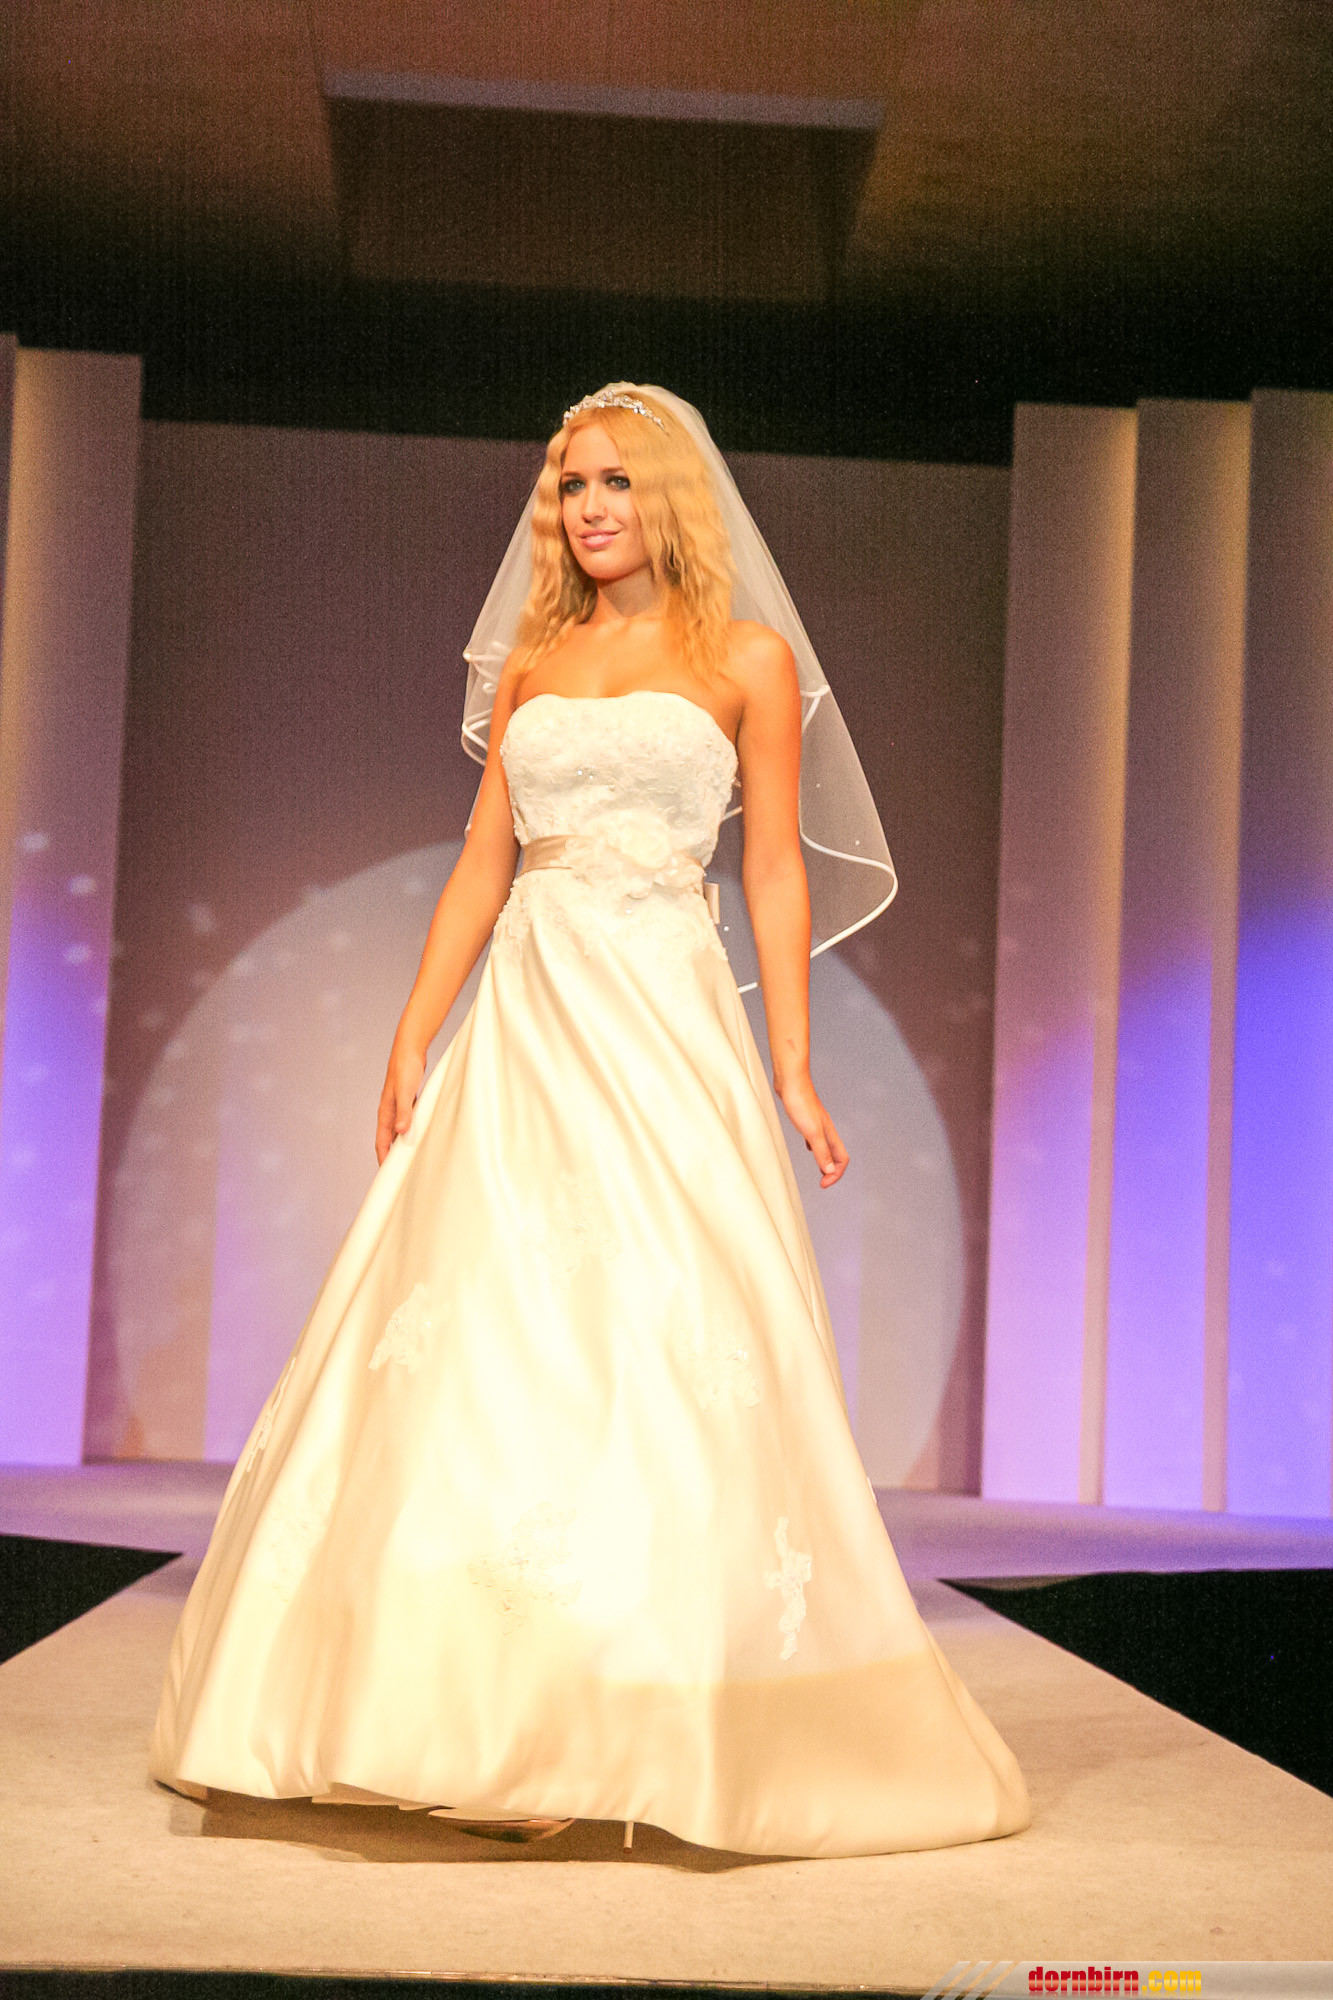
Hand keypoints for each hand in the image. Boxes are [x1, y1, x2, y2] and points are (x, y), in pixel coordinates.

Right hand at [375, 1039, 425, 1165]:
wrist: (409, 1049)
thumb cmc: (406, 1069)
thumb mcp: (406, 1092)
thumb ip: (404, 1112)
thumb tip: (401, 1132)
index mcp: (385, 1113)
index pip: (381, 1142)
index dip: (384, 1159)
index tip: (388, 1175)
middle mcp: (389, 1112)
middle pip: (388, 1139)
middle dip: (392, 1155)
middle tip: (401, 1172)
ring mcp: (397, 1106)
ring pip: (398, 1131)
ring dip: (402, 1143)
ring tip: (411, 1158)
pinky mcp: (407, 1100)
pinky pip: (407, 1121)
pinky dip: (411, 1130)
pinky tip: (420, 1134)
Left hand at [775, 1071, 848, 1187]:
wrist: (791, 1081)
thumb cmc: (800, 1104)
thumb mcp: (812, 1132)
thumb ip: (821, 1152)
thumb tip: (830, 1171)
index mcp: (829, 1134)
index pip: (841, 1159)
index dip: (835, 1175)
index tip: (823, 1184)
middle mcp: (826, 1129)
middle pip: (836, 1154)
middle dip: (832, 1170)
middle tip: (823, 1182)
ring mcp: (817, 1123)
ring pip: (826, 1145)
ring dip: (825, 1159)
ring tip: (819, 1168)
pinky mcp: (806, 1118)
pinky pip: (815, 1137)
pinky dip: (814, 1146)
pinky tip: (808, 1145)